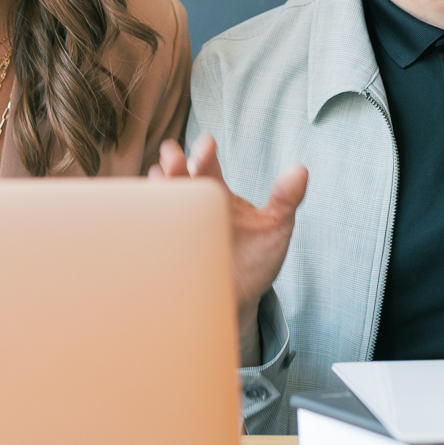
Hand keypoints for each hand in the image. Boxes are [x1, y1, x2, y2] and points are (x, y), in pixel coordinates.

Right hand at [149, 135, 305, 364]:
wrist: (238, 300)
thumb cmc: (256, 259)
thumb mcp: (276, 227)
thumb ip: (286, 199)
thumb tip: (300, 170)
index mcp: (217, 193)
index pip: (208, 167)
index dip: (205, 154)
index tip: (207, 145)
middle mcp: (193, 206)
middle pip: (180, 179)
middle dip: (175, 165)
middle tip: (173, 155)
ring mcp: (177, 229)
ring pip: (161, 202)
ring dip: (158, 189)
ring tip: (158, 179)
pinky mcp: (166, 252)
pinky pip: (150, 234)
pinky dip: (143, 221)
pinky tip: (142, 215)